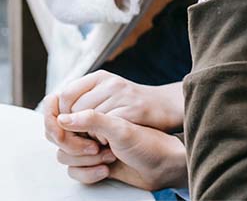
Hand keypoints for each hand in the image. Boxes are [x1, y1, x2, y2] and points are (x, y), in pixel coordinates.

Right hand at [45, 95, 187, 190]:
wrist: (165, 162)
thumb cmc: (150, 141)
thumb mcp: (122, 127)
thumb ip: (93, 120)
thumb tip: (64, 119)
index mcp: (101, 97)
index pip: (63, 105)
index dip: (67, 123)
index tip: (82, 135)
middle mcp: (93, 117)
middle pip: (58, 133)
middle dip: (77, 146)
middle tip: (98, 148)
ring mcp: (92, 138)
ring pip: (64, 153)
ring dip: (85, 160)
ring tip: (109, 157)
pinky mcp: (93, 157)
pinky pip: (74, 168)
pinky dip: (88, 172)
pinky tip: (106, 169)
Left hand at [55, 70, 183, 131]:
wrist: (165, 106)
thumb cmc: (131, 103)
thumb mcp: (107, 92)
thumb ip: (84, 98)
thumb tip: (55, 112)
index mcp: (100, 77)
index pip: (66, 94)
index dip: (63, 113)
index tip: (71, 125)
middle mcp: (111, 82)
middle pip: (75, 110)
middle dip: (76, 127)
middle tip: (84, 136)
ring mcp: (123, 95)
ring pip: (90, 120)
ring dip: (90, 134)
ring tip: (99, 137)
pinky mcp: (134, 110)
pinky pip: (106, 128)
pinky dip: (104, 138)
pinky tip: (110, 139)